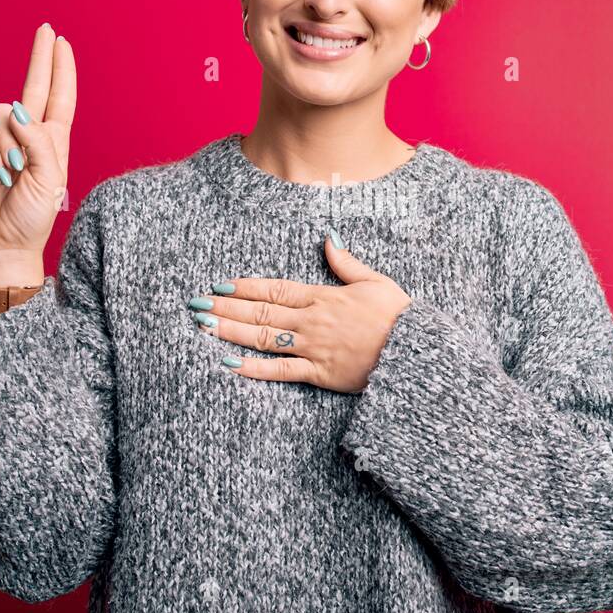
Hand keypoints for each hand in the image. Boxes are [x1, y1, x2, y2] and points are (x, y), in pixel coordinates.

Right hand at [0, 23, 76, 277]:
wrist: (2, 247)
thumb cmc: (32, 218)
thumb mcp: (49, 180)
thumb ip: (39, 141)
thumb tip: (18, 110)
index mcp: (51, 143)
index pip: (58, 99)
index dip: (60, 71)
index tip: (61, 42)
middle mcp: (26, 138)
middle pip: (32, 89)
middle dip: (40, 59)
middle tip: (46, 29)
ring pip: (2, 115)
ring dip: (10, 145)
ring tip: (14, 176)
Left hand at [188, 230, 412, 392]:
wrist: (416, 353)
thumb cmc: (399, 317)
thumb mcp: (376, 282)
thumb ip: (347, 263)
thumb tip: (329, 238)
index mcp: (324, 296)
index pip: (275, 289)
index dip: (245, 287)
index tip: (221, 285)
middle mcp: (312, 320)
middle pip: (260, 312)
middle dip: (225, 308)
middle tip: (196, 304)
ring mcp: (313, 347)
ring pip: (262, 338)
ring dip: (229, 332)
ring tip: (202, 327)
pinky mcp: (319, 373)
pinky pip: (280, 371)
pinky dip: (254, 368)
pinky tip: (229, 364)